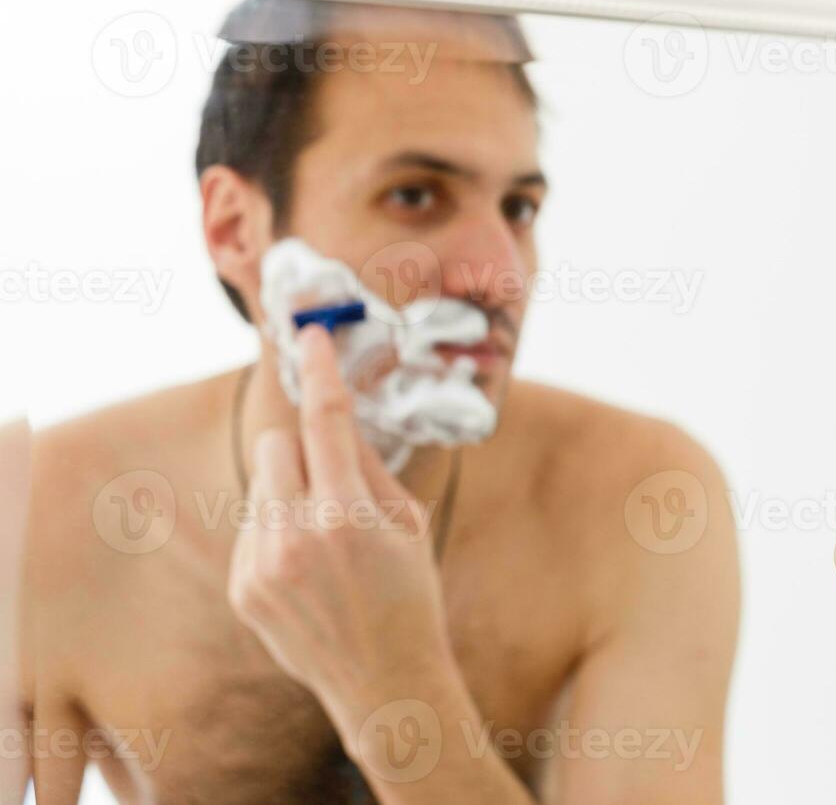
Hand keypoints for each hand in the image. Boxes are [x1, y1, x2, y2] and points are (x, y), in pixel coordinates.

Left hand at [228, 325, 452, 726]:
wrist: (386, 681)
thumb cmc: (411, 596)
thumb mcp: (408, 524)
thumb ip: (370, 470)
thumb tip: (341, 423)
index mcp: (346, 515)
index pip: (325, 421)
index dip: (320, 371)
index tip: (313, 336)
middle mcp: (295, 537)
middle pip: (278, 446)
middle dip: (304, 452)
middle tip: (337, 487)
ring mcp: (261, 566)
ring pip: (262, 488)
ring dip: (291, 496)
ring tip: (328, 547)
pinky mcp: (243, 588)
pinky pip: (253, 528)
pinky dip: (277, 534)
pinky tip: (309, 573)